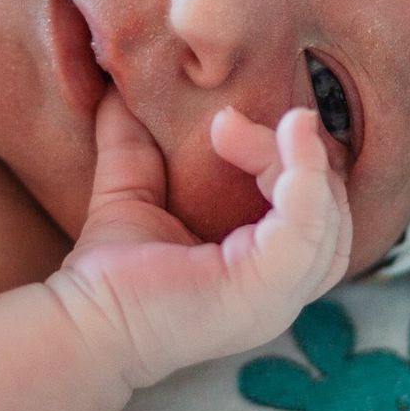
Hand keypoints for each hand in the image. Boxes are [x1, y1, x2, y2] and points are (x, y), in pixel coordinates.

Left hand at [47, 87, 352, 389]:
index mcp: (267, 269)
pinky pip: (308, 232)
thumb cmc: (109, 274)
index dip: (285, 155)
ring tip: (237, 128)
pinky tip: (287, 140)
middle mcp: (284, 288)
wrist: (81, 324)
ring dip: (296, 159)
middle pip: (328, 207)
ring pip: (327, 216)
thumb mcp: (134, 189)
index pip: (311, 206)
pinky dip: (306, 181)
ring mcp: (280, 297)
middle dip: (291, 153)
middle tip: (225, 124)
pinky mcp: (265, 293)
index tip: (222, 121)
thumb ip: (134, 140)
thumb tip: (116, 86)